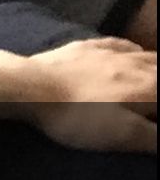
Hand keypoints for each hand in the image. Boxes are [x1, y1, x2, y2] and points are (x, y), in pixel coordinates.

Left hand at [25, 38, 156, 152]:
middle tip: (155, 98)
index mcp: (149, 87)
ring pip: (147, 55)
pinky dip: (134, 49)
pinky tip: (134, 51)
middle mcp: (135, 64)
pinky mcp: (86, 46)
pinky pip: (120, 43)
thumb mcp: (123, 135)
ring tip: (155, 77)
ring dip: (157, 65)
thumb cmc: (79, 116)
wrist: (32, 86)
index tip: (154, 117)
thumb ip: (155, 136)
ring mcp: (109, 52)